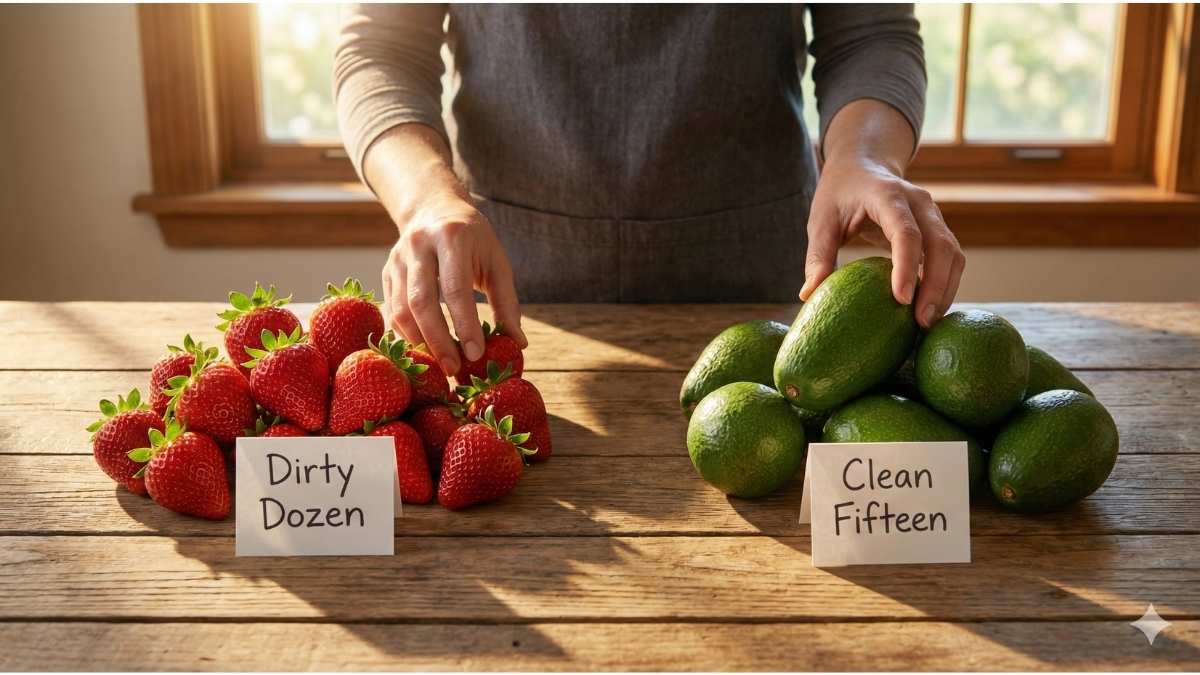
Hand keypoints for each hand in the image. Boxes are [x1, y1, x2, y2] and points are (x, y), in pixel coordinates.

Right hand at [381, 193, 525, 375]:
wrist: (433, 209)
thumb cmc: (473, 240)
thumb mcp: (496, 262)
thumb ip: (506, 302)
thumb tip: (517, 343)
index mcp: (452, 238)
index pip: (455, 289)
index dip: (465, 325)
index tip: (476, 354)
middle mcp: (419, 246)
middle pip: (421, 302)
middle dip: (438, 341)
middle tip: (454, 369)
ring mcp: (397, 260)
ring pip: (401, 310)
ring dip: (420, 343)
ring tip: (440, 364)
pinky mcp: (386, 274)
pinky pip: (391, 312)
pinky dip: (407, 336)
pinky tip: (424, 351)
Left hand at [800, 100, 964, 328]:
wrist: (864, 165)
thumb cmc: (839, 194)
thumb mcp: (821, 220)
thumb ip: (818, 255)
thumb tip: (808, 296)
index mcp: (887, 195)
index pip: (905, 232)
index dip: (907, 266)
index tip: (901, 299)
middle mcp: (919, 202)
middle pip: (940, 245)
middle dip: (935, 286)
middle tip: (921, 323)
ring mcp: (934, 214)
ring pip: (953, 253)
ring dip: (945, 289)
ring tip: (927, 324)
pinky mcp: (939, 228)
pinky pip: (951, 258)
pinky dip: (945, 284)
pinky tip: (930, 310)